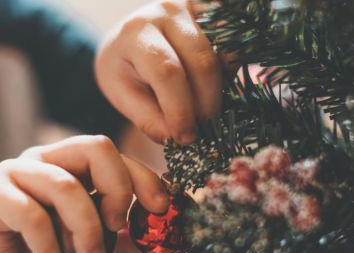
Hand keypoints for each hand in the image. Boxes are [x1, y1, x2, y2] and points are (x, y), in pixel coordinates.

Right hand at [0, 135, 168, 252]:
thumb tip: (171, 239)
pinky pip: (31, 215)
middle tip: (118, 227)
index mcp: (72, 164)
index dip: (144, 178)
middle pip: (96, 147)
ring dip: (86, 230)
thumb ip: (125, 238)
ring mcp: (16, 172)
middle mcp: (46, 159)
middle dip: (118, 190)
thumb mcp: (93, 247)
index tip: (161, 208)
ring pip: (66, 186)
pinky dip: (50, 248)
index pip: (115, 154)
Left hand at [96, 0, 221, 144]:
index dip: (180, 109)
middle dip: (206, 104)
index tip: (185, 137)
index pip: (167, 72)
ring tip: (206, 113)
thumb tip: (176, 138)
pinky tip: (213, 91)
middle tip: (202, 130)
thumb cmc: (123, 69)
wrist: (128, 38)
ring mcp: (193, 9)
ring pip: (222, 56)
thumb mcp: (122, 96)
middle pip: (202, 63)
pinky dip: (227, 75)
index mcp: (136, 33)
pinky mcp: (211, 14)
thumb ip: (147, 119)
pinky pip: (231, 48)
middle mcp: (166, 12)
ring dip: (219, 92)